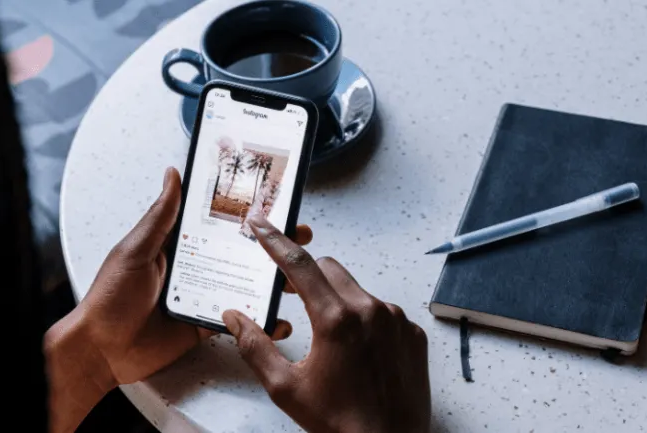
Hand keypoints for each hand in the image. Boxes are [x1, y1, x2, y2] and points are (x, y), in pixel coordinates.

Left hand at [75, 167, 311, 384]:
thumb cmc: (110, 297)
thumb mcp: (136, 250)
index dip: (249, 214)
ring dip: (274, 281)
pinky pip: (240, 319)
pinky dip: (261, 320)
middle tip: (300, 236)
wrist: (103, 350)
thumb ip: (160, 217)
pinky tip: (279, 318)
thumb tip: (173, 175)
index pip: (222, 222)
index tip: (276, 203)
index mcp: (181, 243)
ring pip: (247, 284)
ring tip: (297, 278)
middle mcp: (198, 266)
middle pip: (243, 251)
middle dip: (274, 245)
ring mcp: (205, 295)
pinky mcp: (208, 323)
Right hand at [222, 215, 430, 432]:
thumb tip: (234, 317)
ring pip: (357, 289)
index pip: (299, 265)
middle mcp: (370, 310)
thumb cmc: (339, 422)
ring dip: (337, 299)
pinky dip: (365, 319)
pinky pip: (382, 310)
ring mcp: (396, 320)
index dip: (275, 241)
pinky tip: (358, 350)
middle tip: (293, 296)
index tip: (261, 224)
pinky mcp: (412, 333)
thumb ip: (255, 347)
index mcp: (336, 320)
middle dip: (308, 275)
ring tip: (330, 338)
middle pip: (330, 269)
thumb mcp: (285, 388)